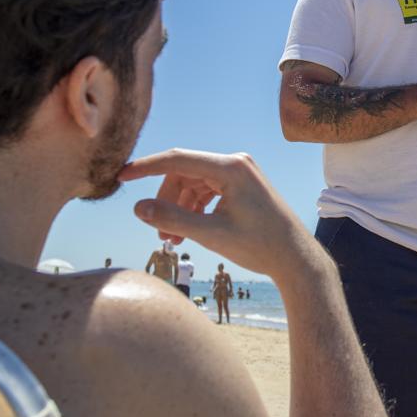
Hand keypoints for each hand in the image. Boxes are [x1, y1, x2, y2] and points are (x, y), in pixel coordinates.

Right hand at [120, 149, 318, 280]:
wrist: (294, 257)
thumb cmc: (259, 246)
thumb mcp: (211, 235)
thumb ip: (173, 219)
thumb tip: (138, 207)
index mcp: (231, 167)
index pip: (177, 159)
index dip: (146, 167)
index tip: (121, 177)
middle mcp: (236, 163)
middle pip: (184, 174)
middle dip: (167, 201)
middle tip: (158, 233)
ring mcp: (240, 173)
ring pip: (193, 184)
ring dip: (179, 208)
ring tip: (172, 239)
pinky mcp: (241, 185)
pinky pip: (207, 191)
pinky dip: (194, 209)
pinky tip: (187, 232)